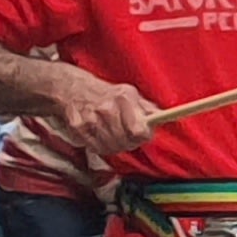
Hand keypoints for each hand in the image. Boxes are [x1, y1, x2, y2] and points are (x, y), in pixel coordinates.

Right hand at [43, 66, 159, 157]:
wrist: (71, 88)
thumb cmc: (106, 93)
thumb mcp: (129, 93)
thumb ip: (148, 108)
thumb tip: (164, 118)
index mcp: (123, 98)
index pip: (139, 131)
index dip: (144, 136)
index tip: (143, 134)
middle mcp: (106, 109)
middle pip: (126, 142)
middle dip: (130, 142)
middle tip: (127, 135)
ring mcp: (90, 119)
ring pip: (111, 148)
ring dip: (115, 145)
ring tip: (113, 134)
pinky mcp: (78, 128)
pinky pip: (96, 148)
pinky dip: (100, 146)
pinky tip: (100, 135)